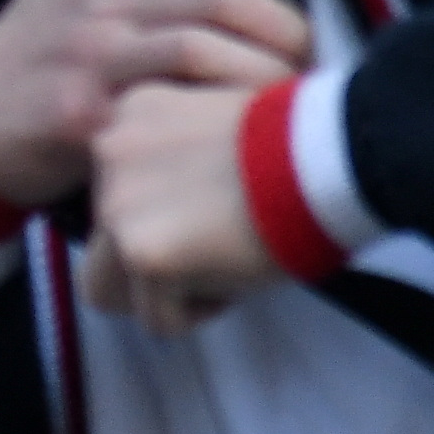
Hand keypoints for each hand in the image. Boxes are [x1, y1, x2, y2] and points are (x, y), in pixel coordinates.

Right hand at [0, 0, 307, 212]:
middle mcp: (96, 4)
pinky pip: (176, 106)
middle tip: (302, 55)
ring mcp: (91, 58)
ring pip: (205, 46)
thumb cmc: (25, 68)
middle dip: (282, 24)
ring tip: (285, 98)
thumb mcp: (60, 1)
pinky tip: (244, 134)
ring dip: (265, 74)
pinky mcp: (88, 114)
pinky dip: (223, 117)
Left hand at [82, 82, 280, 329]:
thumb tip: (169, 215)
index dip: (166, 216)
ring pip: (112, 287)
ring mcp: (117, 203)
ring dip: (168, 291)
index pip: (111, 191)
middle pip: (101, 242)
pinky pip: (157, 319)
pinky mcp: (141, 251)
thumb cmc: (300, 147)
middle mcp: (106, 151)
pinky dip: (201, 312)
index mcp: (126, 114)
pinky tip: (240, 274)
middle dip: (154, 262)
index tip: (217, 208)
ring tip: (229, 262)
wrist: (331, 155)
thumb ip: (174, 163)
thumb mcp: (217, 129)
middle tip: (221, 248)